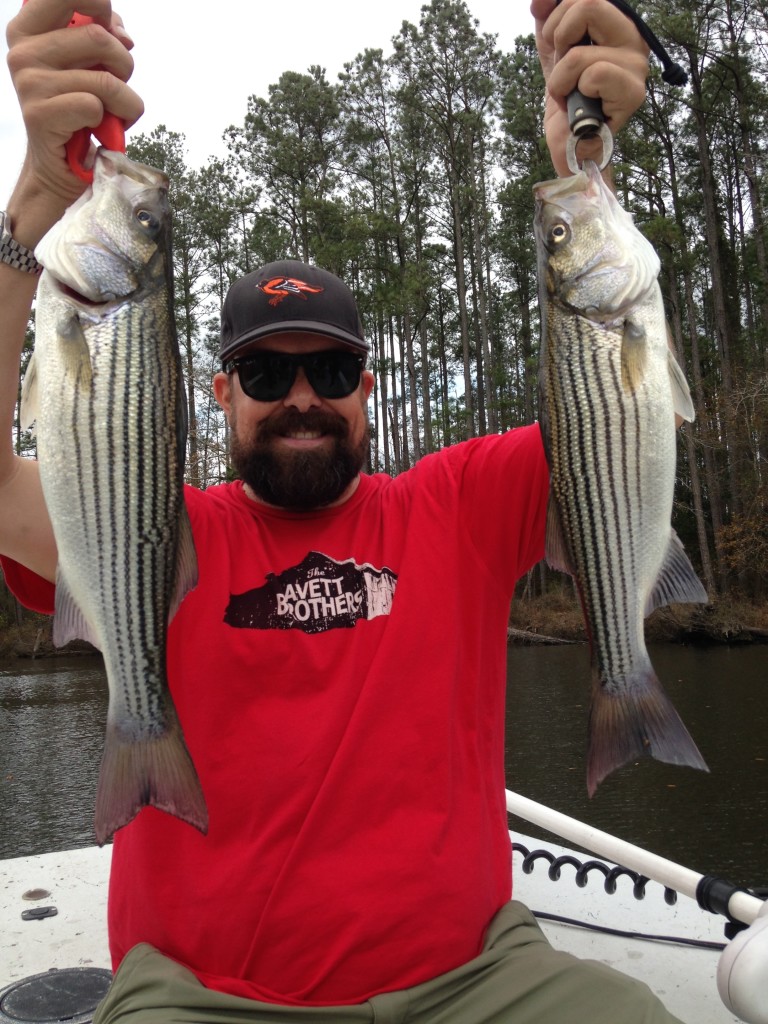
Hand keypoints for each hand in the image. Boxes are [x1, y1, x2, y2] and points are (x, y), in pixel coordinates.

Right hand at [5, 0, 142, 227]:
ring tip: (115, 113)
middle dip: (124, 64)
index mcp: (28, 27)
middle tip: (120, 84)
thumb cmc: (78, 107)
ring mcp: (29, 82)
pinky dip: (112, 122)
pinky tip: (100, 128)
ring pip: (104, 78)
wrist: (61, 163)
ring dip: (126, 101)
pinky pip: (95, 106)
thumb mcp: (89, 63)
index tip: (111, 29)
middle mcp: (23, 50)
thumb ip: (103, 33)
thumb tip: (120, 33)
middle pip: (98, 37)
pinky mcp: (40, 114)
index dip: (101, 5)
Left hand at [531, 0, 648, 176]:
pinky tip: (581, 105)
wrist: (567, 137)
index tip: (556, 44)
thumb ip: (547, 14)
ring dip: (560, 78)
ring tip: (570, 92)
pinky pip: (594, 75)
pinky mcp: (632, 93)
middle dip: (558, 38)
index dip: (556, 16)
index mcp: (617, 22)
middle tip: (562, 66)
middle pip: (589, 4)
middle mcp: (633, 38)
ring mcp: (637, 65)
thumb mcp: (552, 44)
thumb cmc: (565, 91)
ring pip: (580, 52)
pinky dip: (573, 92)